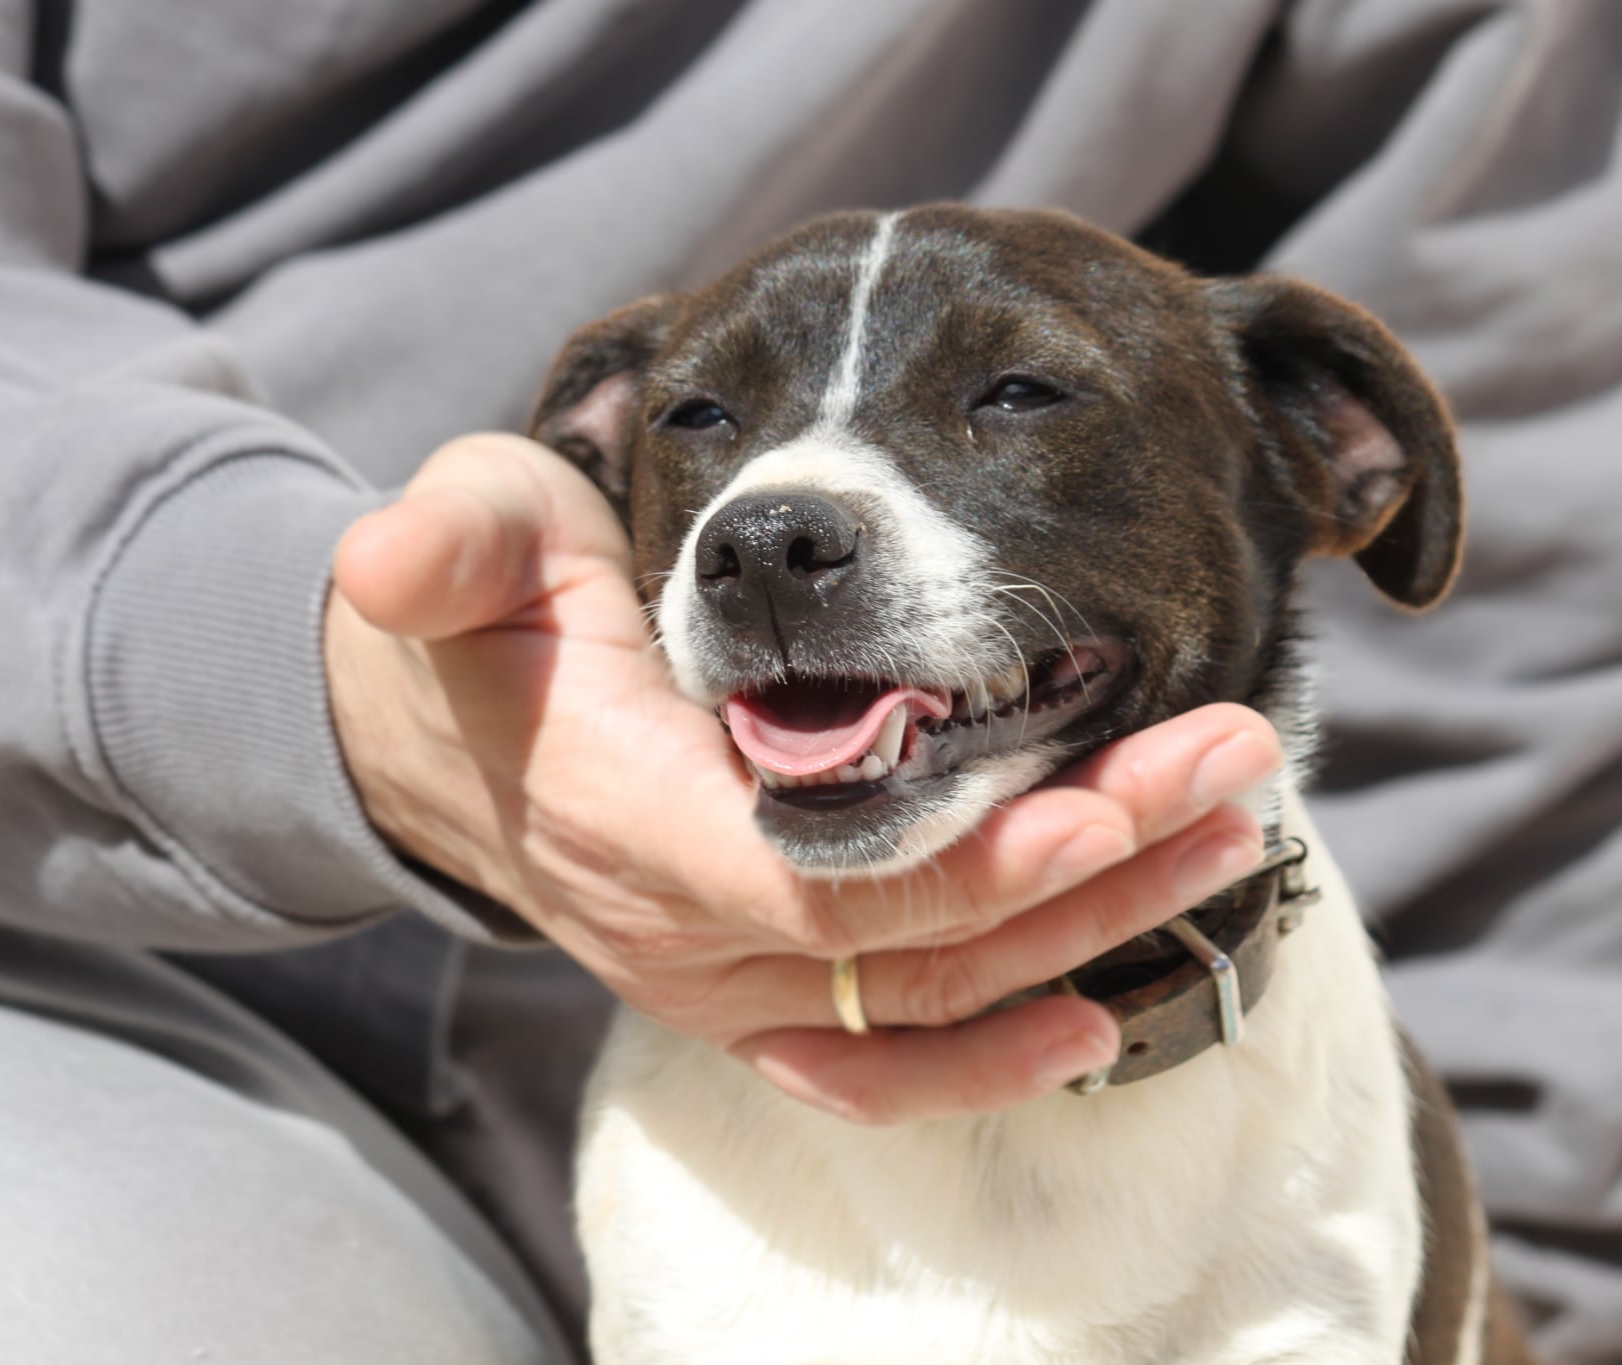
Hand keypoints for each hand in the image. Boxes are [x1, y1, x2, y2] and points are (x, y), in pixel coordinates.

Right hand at [326, 434, 1281, 1123]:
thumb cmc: (491, 622)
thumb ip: (446, 542)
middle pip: (920, 952)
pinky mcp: (758, 997)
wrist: (441, 739)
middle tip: (1234, 766)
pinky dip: (995, 1061)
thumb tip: (388, 559)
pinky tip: (1106, 1011)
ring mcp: (725, 986)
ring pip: (931, 1010)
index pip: (828, 883)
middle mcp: (686, 937)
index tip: (1119, 798)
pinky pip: (884, 1069)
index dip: (976, 858)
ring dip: (1090, 938)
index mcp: (633, 824)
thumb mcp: (467, 542)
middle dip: (1095, 868)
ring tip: (1225, 837)